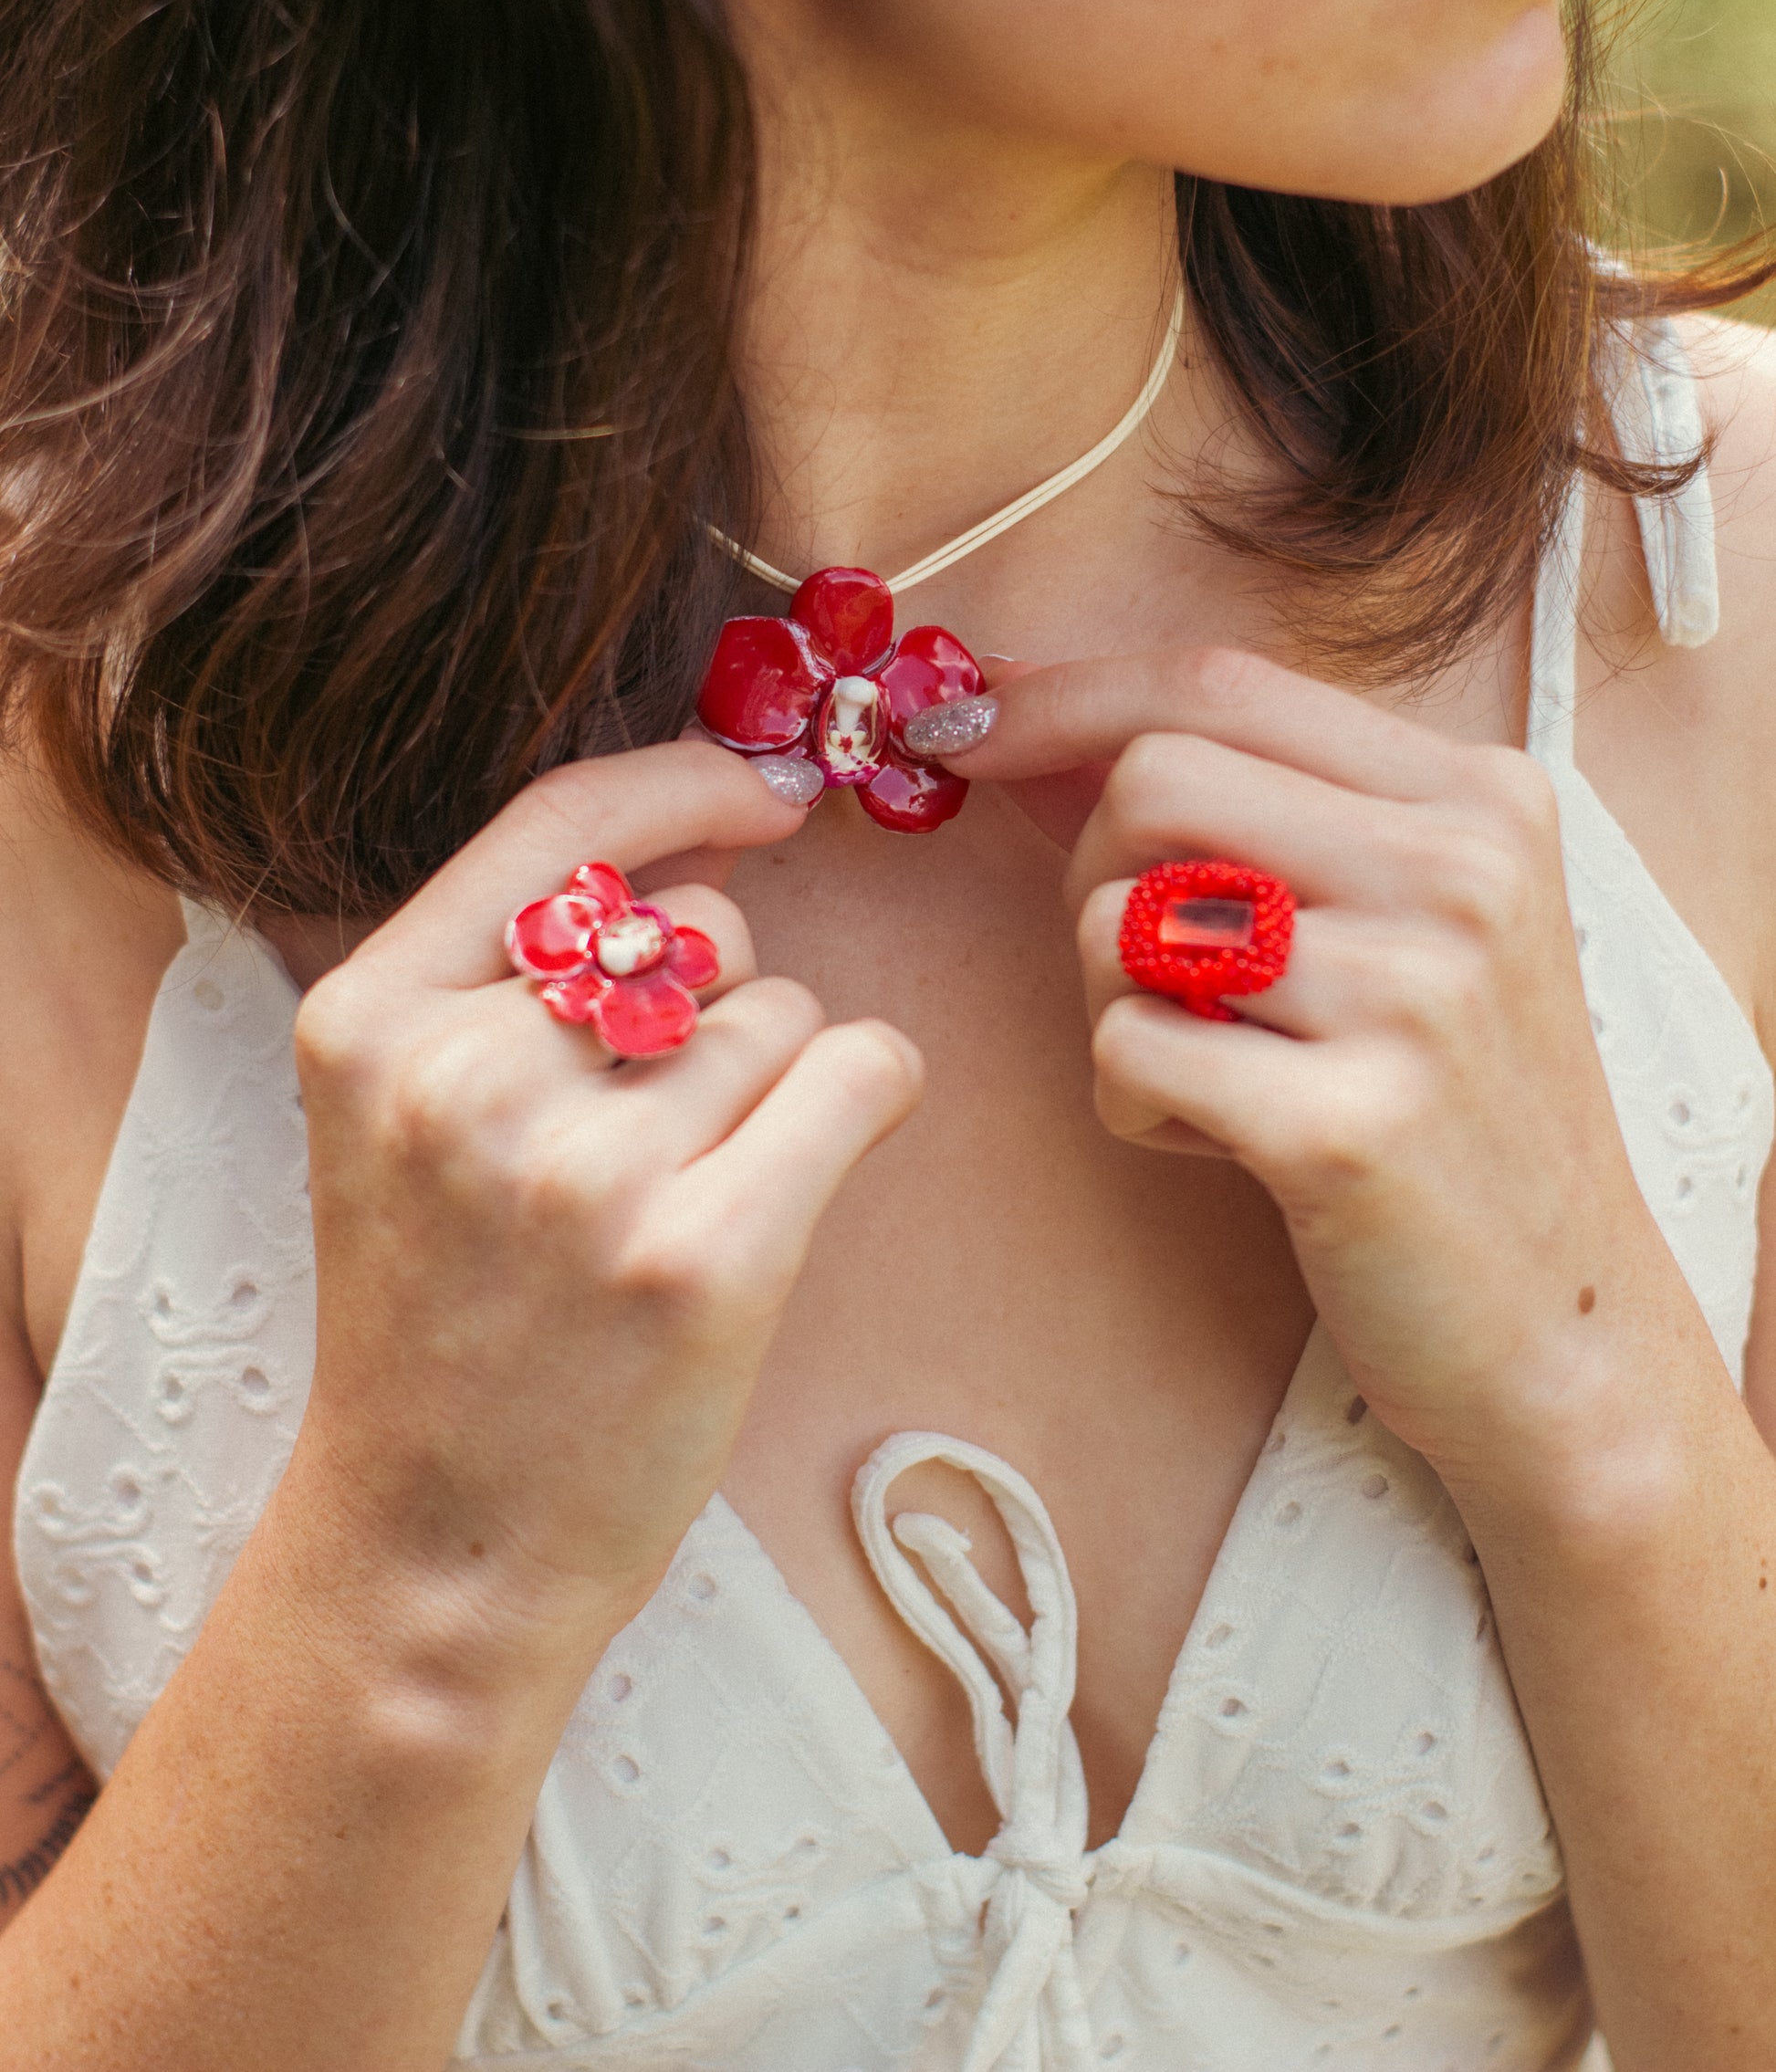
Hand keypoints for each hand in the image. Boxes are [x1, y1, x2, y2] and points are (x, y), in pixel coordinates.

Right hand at [290, 737, 922, 1661]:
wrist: (437, 1549)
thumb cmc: (443, 1321)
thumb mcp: (405, 1117)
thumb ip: (520, 974)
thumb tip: (716, 830)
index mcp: (368, 1020)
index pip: (554, 821)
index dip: (682, 781)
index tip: (765, 792)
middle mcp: (466, 1077)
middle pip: (697, 930)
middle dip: (712, 1006)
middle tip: (648, 1142)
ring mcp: (585, 1171)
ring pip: (782, 1012)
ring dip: (771, 1086)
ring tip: (679, 1203)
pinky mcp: (706, 1255)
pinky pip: (861, 1070)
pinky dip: (868, 1097)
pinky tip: (807, 1170)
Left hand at [935, 647, 1698, 1504]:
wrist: (1564, 1328)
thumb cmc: (1448, 1112)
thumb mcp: (1403, 922)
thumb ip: (1247, 808)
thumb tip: (1016, 718)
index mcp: (1477, 796)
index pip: (1217, 680)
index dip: (1064, 697)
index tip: (966, 727)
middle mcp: (1462, 871)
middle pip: (1150, 778)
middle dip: (1090, 866)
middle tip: (1144, 966)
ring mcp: (1416, 995)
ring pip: (1117, 917)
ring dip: (1111, 1000)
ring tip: (1214, 1067)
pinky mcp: (1348, 1124)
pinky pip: (1124, 1047)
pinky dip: (1131, 1102)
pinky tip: (1220, 1141)